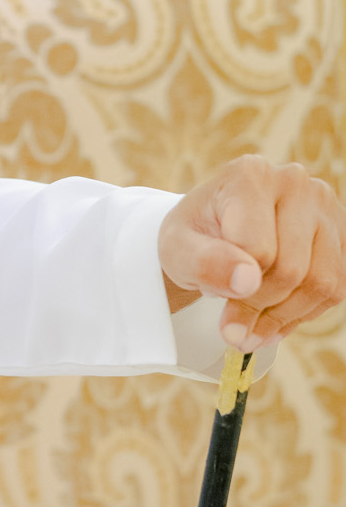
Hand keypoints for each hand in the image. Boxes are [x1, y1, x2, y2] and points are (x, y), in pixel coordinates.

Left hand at [159, 157, 345, 350]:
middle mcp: (294, 182)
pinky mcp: (340, 233)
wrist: (210, 232)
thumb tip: (247, 282)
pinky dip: (305, 313)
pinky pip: (337, 288)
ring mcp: (323, 206)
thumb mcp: (177, 250)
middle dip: (259, 309)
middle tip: (232, 330)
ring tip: (252, 330)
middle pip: (292, 270)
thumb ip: (204, 263)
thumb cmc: (193, 237)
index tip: (215, 303)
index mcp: (250, 176)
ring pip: (322, 283)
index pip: (258, 251)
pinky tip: (274, 319)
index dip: (237, 288)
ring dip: (284, 317)